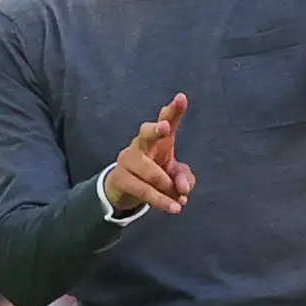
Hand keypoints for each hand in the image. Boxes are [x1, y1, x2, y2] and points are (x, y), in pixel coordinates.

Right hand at [104, 94, 196, 214]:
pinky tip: (174, 208)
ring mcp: (128, 160)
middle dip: (155, 130)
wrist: (126, 190)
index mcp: (158, 139)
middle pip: (146, 133)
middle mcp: (141, 144)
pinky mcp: (121, 178)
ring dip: (167, 187)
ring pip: (150, 172)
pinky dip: (161, 201)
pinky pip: (144, 190)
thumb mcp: (175, 176)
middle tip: (165, 128)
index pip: (166, 120)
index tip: (181, 98)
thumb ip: (184, 179)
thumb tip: (182, 189)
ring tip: (181, 199)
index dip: (174, 110)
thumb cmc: (156, 175)